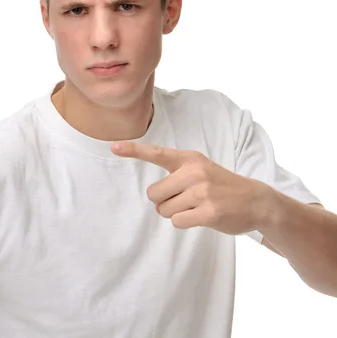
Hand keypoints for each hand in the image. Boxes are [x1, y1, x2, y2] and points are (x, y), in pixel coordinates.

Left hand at [111, 142, 273, 234]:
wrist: (256, 200)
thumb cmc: (220, 185)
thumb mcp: (200, 168)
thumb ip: (176, 172)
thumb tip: (153, 195)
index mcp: (189, 159)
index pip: (156, 153)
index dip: (133, 150)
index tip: (113, 147)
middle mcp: (194, 172)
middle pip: (154, 194)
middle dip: (164, 202)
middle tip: (185, 200)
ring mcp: (202, 192)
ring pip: (164, 210)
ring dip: (176, 213)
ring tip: (197, 207)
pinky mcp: (209, 212)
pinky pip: (177, 221)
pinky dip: (184, 222)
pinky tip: (201, 216)